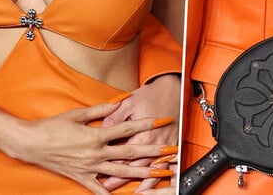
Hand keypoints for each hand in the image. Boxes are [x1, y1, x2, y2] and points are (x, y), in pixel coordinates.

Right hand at [12, 101, 173, 194]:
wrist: (30, 144)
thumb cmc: (51, 127)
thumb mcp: (76, 114)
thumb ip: (100, 110)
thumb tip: (118, 103)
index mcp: (96, 135)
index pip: (127, 128)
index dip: (147, 124)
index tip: (162, 120)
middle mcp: (96, 153)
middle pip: (130, 152)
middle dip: (153, 152)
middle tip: (170, 151)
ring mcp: (90, 167)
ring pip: (121, 172)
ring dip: (143, 173)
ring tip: (159, 173)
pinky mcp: (82, 178)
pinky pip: (99, 190)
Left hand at [100, 75, 180, 191]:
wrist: (173, 88)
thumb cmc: (151, 94)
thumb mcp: (129, 102)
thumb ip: (114, 117)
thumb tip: (101, 129)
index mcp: (140, 133)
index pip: (122, 155)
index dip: (110, 166)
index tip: (99, 175)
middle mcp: (153, 143)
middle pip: (135, 166)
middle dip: (120, 179)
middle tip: (108, 187)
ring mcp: (164, 145)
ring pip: (151, 169)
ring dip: (142, 183)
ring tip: (134, 193)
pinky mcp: (172, 144)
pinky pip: (170, 165)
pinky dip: (166, 177)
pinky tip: (160, 184)